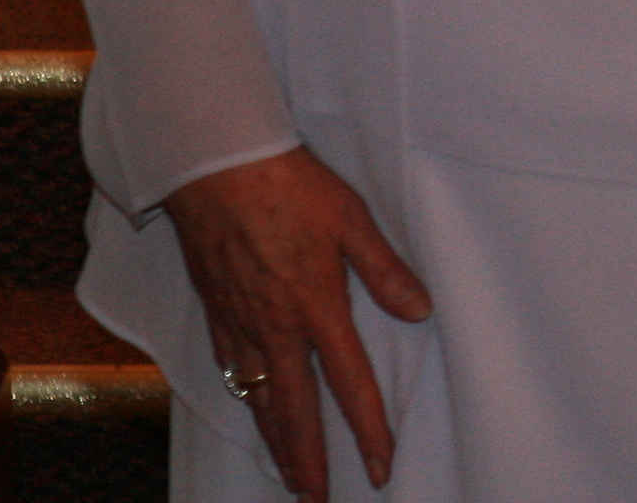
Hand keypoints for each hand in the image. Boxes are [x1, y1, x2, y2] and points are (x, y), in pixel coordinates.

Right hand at [166, 147, 433, 500]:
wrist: (215, 167)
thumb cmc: (290, 186)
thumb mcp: (352, 220)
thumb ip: (386, 270)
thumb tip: (421, 309)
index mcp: (317, 309)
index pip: (350, 386)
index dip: (368, 431)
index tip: (379, 467)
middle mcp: (276, 328)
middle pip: (295, 411)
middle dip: (308, 461)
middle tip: (317, 498)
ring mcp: (240, 323)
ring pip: (259, 398)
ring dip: (276, 441)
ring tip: (287, 473)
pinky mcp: (215, 310)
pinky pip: (231, 367)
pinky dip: (244, 395)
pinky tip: (250, 402)